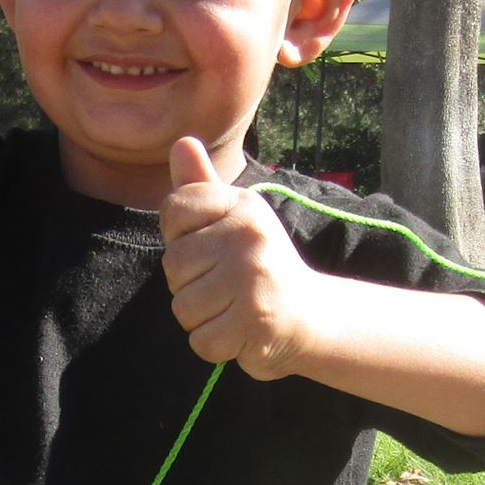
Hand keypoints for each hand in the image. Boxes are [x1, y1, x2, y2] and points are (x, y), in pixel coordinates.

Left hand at [158, 136, 330, 378]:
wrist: (311, 317)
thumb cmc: (260, 265)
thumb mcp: (235, 219)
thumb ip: (202, 186)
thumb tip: (181, 141)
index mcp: (244, 207)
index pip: (175, 210)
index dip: (180, 236)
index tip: (209, 246)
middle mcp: (250, 238)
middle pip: (173, 265)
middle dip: (190, 284)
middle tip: (227, 285)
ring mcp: (252, 282)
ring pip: (182, 306)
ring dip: (201, 317)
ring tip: (233, 308)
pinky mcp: (254, 324)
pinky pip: (200, 340)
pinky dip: (215, 344)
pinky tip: (239, 332)